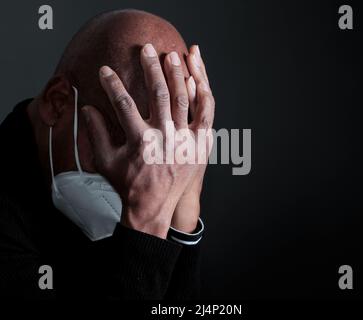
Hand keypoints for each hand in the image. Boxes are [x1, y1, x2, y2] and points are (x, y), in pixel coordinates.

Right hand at [82, 44, 214, 238]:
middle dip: (151, 68)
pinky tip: (197, 78)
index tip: (105, 70)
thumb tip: (87, 107)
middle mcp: (165, 139)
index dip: (112, 84)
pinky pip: (205, 114)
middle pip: (159, 94)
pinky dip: (202, 94)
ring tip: (174, 55)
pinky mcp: (200, 145)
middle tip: (147, 49)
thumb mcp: (105, 162)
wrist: (154, 208)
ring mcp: (185, 141)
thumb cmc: (128, 185)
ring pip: (185, 99)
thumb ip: (96, 133)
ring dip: (179, 74)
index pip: (123, 104)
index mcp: (140, 142)